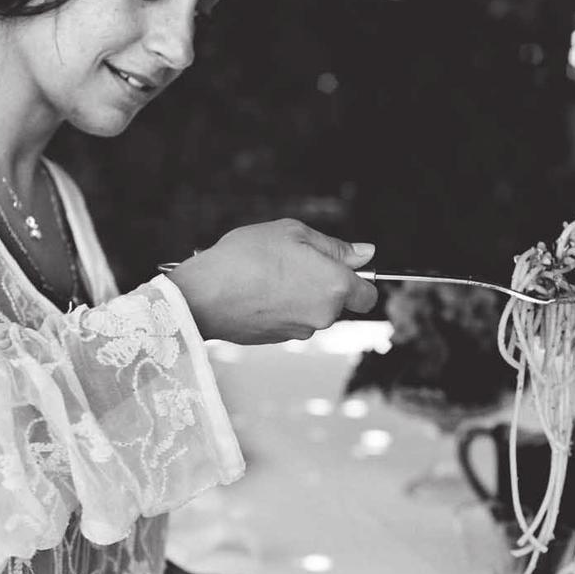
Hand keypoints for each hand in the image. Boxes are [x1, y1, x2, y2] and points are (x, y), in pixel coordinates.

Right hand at [167, 219, 377, 343]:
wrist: (204, 295)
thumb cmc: (246, 258)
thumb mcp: (294, 233)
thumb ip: (335, 246)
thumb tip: (367, 253)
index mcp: (335, 287)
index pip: (369, 295)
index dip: (360, 280)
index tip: (342, 268)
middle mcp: (324, 315)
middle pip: (339, 303)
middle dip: (324, 284)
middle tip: (293, 262)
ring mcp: (303, 331)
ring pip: (314, 311)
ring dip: (300, 295)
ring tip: (270, 275)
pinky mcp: (281, 340)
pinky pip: (292, 320)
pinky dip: (282, 307)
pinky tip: (259, 291)